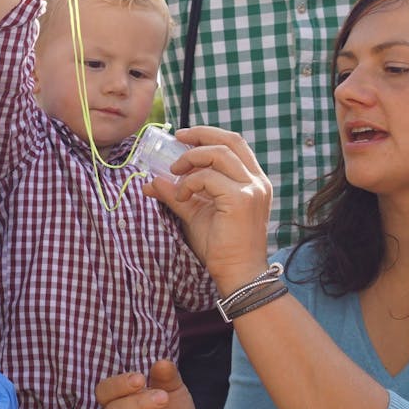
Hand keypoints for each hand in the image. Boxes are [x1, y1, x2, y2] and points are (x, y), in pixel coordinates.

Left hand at [142, 126, 273, 291]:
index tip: (183, 137)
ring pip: (218, 154)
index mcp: (253, 180)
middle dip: (200, 135)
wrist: (237, 273)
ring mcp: (251, 189)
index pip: (235, 143)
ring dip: (190, 160)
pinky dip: (189, 183)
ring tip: (175, 176)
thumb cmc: (221, 246)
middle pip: (230, 140)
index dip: (209, 134)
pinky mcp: (240, 199)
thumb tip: (151, 182)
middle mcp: (257, 181)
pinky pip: (209, 177)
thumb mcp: (196, 213)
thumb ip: (178, 195)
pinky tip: (181, 197)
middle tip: (176, 140)